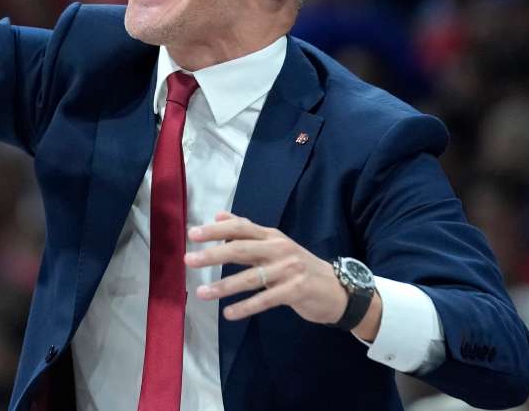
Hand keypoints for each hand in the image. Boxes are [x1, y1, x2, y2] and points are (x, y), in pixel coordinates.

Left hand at [184, 211, 379, 338]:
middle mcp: (279, 249)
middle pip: (241, 248)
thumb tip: (218, 214)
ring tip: (202, 293)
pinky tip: (229, 313)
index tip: (192, 234)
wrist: (338, 289)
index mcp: (272, 235)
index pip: (240, 227)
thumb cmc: (299, 266)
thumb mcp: (275, 244)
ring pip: (250, 277)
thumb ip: (247, 231)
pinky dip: (246, 307)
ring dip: (224, 286)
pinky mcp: (296, 291)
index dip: (216, 230)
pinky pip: (265, 299)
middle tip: (190, 260)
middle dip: (213, 254)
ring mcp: (289, 270)